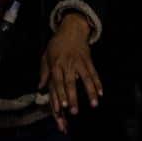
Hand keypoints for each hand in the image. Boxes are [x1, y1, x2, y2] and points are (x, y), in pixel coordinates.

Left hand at [40, 14, 101, 134]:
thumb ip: (44, 72)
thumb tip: (40, 87)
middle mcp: (68, 64)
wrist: (71, 28)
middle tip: (74, 112)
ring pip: (86, 79)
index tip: (62, 107)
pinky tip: (101, 93)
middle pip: (71, 83)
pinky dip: (98, 83)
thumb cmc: (57, 44)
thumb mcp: (46, 56)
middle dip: (73, 98)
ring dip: (90, 92)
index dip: (60, 94)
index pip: (57, 82)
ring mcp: (80, 62)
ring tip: (94, 104)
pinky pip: (94, 73)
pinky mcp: (88, 60)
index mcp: (56, 64)